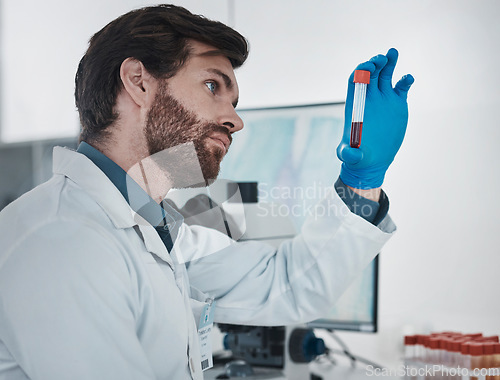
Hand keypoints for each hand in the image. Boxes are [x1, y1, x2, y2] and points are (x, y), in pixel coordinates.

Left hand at [336, 48, 413, 188]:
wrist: (372, 159)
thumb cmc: (357, 156)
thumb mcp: (349, 156)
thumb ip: (348, 153)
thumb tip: (351, 154)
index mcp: (356, 104)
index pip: (355, 80)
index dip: (360, 70)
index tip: (367, 67)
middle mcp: (369, 98)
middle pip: (370, 73)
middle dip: (375, 62)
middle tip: (382, 58)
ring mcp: (384, 99)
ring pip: (385, 74)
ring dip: (389, 62)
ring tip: (393, 52)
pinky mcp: (397, 104)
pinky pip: (401, 87)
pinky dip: (405, 80)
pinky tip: (408, 79)